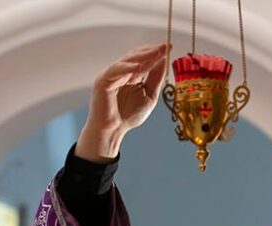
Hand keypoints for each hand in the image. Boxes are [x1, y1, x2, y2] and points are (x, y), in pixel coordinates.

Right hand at [75, 44, 168, 162]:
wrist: (112, 132)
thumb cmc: (128, 116)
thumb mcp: (149, 96)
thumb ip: (155, 79)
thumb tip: (163, 61)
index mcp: (131, 75)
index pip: (144, 60)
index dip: (156, 54)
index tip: (169, 47)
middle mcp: (121, 72)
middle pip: (136, 56)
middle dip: (151, 51)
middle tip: (165, 47)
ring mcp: (111, 75)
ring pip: (127, 60)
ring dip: (143, 56)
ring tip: (156, 52)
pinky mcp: (103, 81)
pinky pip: (116, 70)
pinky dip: (128, 67)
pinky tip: (140, 66)